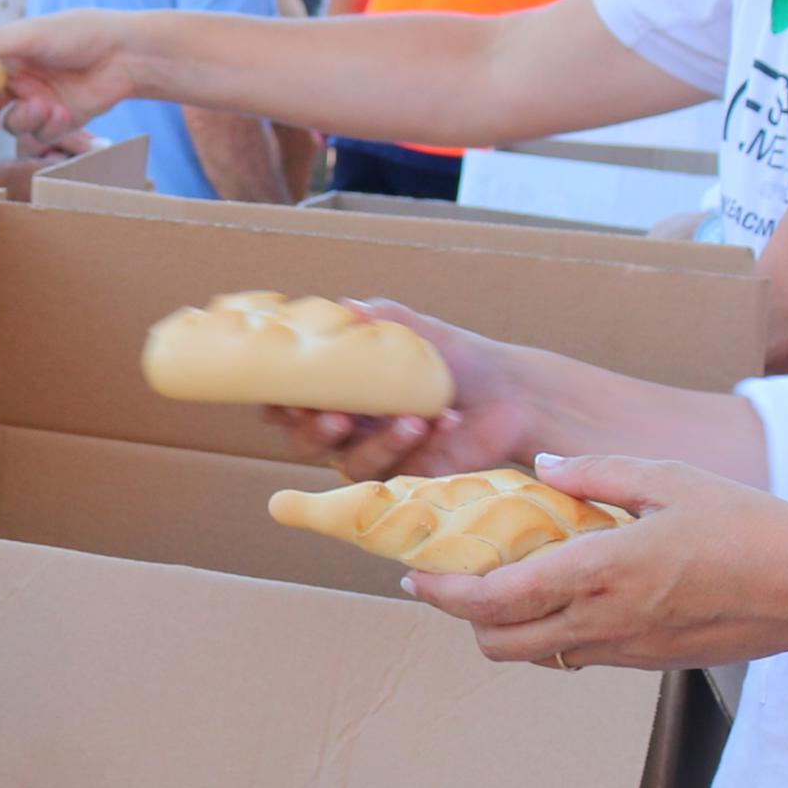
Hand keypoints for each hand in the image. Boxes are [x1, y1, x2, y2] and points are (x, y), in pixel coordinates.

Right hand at [0, 11, 146, 142]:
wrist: (127, 56)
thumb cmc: (80, 34)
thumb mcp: (29, 36)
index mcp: (5, 55)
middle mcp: (17, 79)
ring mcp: (37, 102)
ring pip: (12, 124)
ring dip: (25, 118)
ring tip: (46, 105)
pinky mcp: (58, 121)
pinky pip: (39, 135)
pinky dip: (49, 126)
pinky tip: (65, 110)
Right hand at [265, 301, 552, 480]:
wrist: (509, 392)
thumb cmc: (454, 358)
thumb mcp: (414, 331)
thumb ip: (379, 319)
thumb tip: (347, 309)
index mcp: (336, 390)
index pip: (286, 403)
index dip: (278, 404)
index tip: (289, 396)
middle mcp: (347, 428)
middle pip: (305, 443)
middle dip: (316, 431)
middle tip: (340, 416)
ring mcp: (375, 456)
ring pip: (352, 463)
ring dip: (381, 441)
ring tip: (415, 418)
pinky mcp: (408, 478)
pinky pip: (402, 471)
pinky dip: (424, 445)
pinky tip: (447, 421)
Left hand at [402, 453, 787, 671]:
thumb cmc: (749, 526)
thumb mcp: (670, 479)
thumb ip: (598, 473)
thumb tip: (544, 468)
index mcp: (601, 571)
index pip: (495, 597)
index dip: (444, 592)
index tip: (415, 575)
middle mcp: (603, 620)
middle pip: (499, 643)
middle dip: (463, 618)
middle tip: (450, 582)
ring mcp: (625, 648)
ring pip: (536, 656)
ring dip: (506, 629)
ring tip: (504, 585)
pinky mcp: (647, 660)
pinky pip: (577, 655)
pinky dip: (551, 632)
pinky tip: (564, 594)